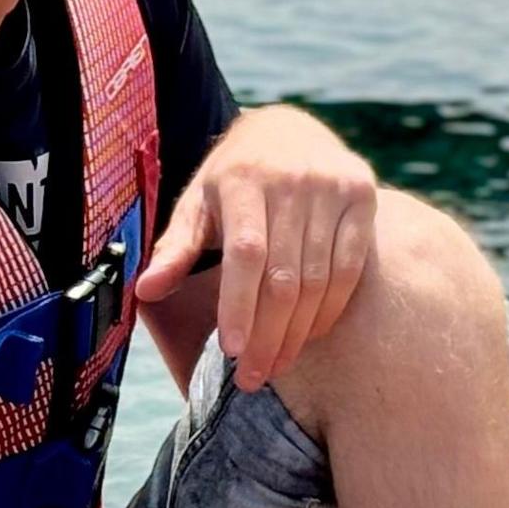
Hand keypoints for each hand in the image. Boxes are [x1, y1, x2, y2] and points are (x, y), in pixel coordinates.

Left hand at [133, 106, 376, 394]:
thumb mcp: (198, 203)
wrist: (288, 130)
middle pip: (284, 276)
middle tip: (253, 377)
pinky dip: (329, 308)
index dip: (240, 305)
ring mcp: (333, 187)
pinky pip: (350, 267)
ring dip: (297, 331)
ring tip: (277, 364)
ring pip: (319, 278)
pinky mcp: (363, 197)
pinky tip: (309, 334)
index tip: (233, 351)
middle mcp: (293, 180)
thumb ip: (175, 248)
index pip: (246, 253)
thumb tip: (145, 291)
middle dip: (268, 334)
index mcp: (244, 179)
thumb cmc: (233, 178)